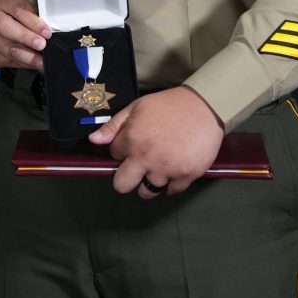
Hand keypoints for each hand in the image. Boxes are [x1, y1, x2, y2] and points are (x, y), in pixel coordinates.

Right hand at [0, 0, 51, 71]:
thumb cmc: (10, 16)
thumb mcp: (21, 9)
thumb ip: (33, 16)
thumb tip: (48, 30)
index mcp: (4, 4)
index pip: (18, 10)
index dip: (33, 21)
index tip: (46, 32)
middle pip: (6, 28)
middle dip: (26, 38)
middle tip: (41, 44)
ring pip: (9, 50)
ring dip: (29, 57)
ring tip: (42, 61)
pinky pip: (11, 62)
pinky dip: (26, 65)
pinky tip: (36, 65)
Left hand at [88, 86, 223, 197]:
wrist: (204, 106)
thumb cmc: (168, 104)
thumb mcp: (137, 107)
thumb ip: (114, 125)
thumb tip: (93, 140)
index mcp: (132, 140)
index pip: (113, 155)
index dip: (121, 150)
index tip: (131, 145)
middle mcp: (146, 158)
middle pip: (122, 185)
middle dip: (125, 178)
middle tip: (135, 168)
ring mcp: (166, 170)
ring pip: (146, 192)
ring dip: (148, 182)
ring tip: (157, 167)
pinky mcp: (186, 176)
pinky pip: (171, 191)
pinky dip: (170, 183)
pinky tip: (173, 169)